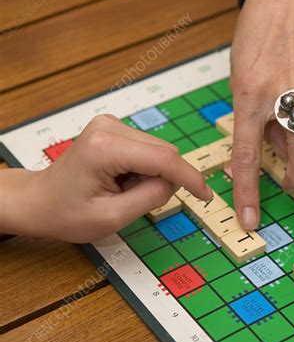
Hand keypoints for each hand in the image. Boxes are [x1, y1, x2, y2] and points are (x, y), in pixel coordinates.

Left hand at [0, 115, 211, 241]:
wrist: (39, 201)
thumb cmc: (66, 213)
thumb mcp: (112, 218)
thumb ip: (151, 197)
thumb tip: (176, 182)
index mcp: (105, 147)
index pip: (164, 158)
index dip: (190, 178)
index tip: (206, 196)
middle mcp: (109, 126)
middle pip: (163, 152)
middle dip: (162, 180)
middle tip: (135, 201)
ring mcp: (110, 123)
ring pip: (158, 151)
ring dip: (151, 175)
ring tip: (122, 191)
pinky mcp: (113, 127)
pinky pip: (147, 149)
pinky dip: (143, 169)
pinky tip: (121, 181)